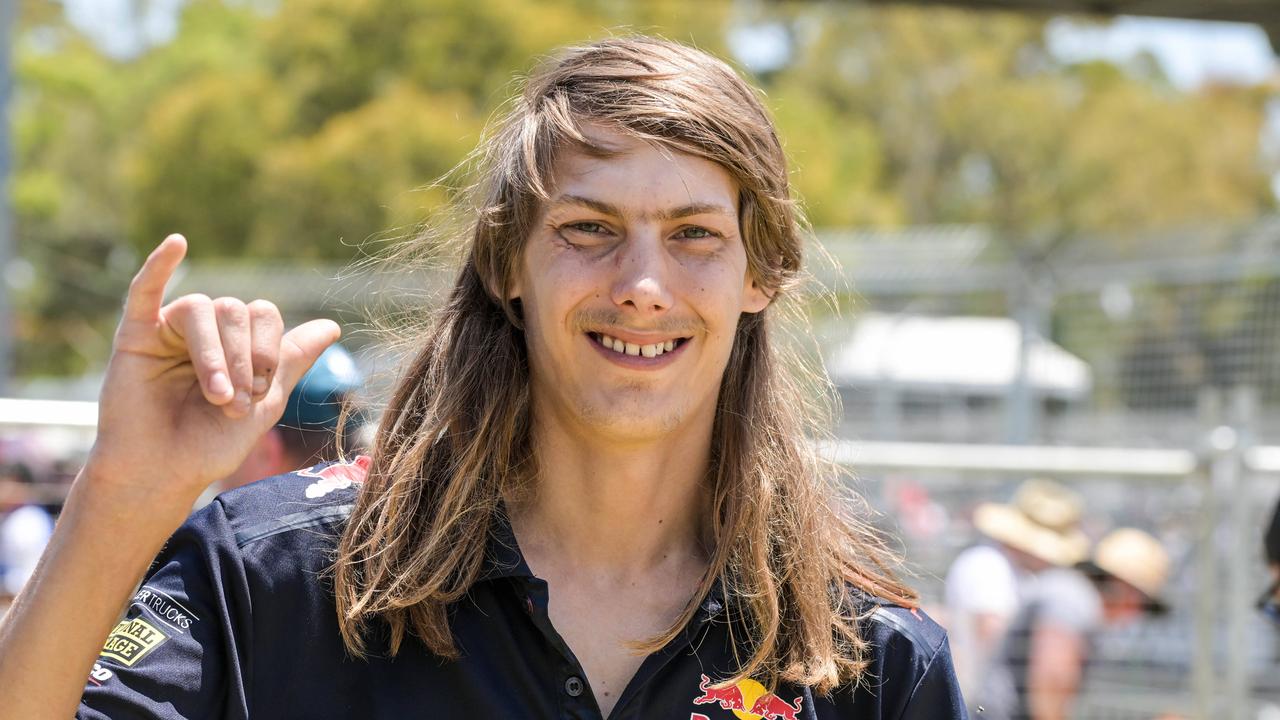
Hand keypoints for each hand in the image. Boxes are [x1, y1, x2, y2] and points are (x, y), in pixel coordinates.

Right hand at [83, 234, 340, 502]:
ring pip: (201, 308)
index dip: (268, 348)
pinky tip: (177, 244)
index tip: (262, 392)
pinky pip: (144, 291)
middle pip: (235, 310)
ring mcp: (169, 330)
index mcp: (237, 342)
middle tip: (236, 402)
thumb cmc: (210, 444)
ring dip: (215, 354)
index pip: (264, 314)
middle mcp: (206, 331)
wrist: (163, 474)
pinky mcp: (135, 336)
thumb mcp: (265, 402)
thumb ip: (291, 361)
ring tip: (217, 395)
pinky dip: (159, 265)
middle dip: (243, 358)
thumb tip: (332, 327)